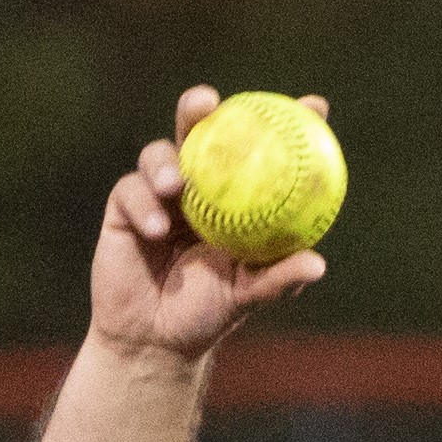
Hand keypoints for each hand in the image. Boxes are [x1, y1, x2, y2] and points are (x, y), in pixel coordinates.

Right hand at [82, 87, 332, 360]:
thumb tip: (317, 263)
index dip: (287, 121)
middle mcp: (197, 184)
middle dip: (199, 107)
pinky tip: (156, 228)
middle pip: (197, 130)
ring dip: (165, 163)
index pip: (261, 149)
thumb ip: (277, 278)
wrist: (153, 338)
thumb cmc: (207, 312)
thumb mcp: (246, 294)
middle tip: (208, 102)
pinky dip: (143, 205)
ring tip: (175, 184)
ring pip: (159, 154)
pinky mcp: (123, 207)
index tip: (316, 106)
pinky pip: (131, 192)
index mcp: (234, 195)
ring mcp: (158, 192)